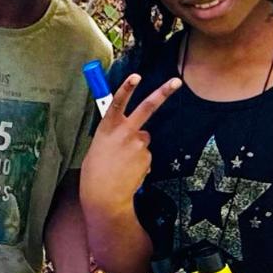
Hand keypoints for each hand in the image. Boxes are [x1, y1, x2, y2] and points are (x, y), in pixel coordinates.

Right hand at [80, 74, 180, 213]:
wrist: (104, 196)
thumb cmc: (95, 173)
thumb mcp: (98, 147)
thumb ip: (115, 136)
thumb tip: (133, 135)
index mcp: (107, 127)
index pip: (117, 102)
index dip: (127, 88)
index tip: (136, 76)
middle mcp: (124, 131)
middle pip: (147, 107)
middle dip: (163, 93)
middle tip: (176, 82)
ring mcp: (138, 144)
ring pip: (144, 139)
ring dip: (138, 147)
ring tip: (123, 163)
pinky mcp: (147, 156)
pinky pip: (146, 155)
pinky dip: (140, 162)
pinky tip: (129, 171)